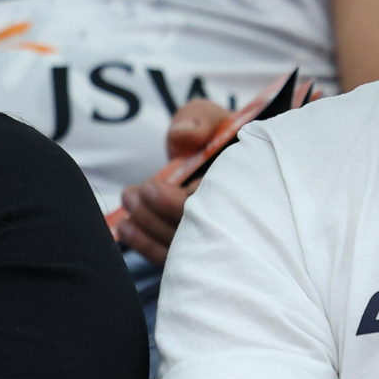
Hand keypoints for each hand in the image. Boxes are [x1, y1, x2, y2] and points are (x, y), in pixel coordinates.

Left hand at [114, 99, 232, 263]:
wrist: (209, 155)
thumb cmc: (210, 135)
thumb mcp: (207, 118)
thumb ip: (198, 120)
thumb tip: (184, 135)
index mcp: (252, 185)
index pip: (222, 207)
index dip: (182, 203)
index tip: (151, 188)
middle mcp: (244, 219)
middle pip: (202, 233)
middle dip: (159, 216)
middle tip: (132, 194)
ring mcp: (224, 240)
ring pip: (187, 251)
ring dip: (149, 229)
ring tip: (127, 203)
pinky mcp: (200, 251)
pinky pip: (177, 260)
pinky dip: (148, 246)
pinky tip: (126, 229)